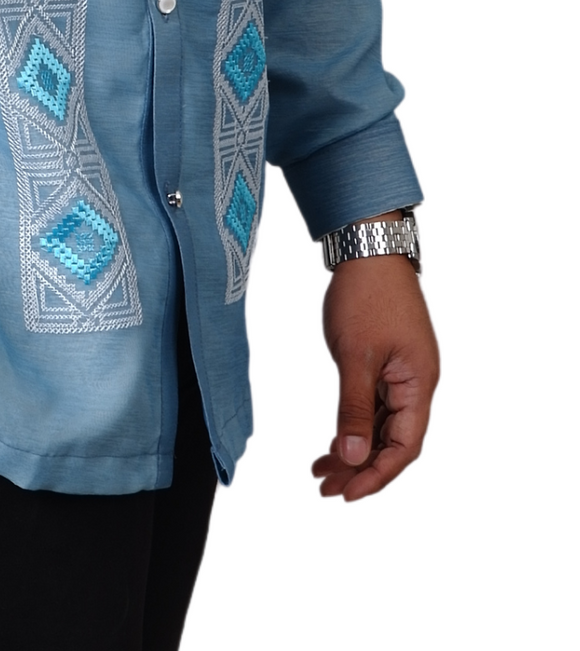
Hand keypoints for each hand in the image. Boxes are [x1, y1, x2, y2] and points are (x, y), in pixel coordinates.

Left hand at [313, 229, 439, 501]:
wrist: (367, 245)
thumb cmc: (366, 295)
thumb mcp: (355, 356)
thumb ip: (354, 410)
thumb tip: (353, 459)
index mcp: (419, 385)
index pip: (403, 447)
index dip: (377, 475)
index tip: (346, 494)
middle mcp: (416, 383)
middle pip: (393, 441)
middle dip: (361, 468)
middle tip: (325, 487)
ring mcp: (402, 372)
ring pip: (382, 425)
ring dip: (355, 448)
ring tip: (321, 470)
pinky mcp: (387, 361)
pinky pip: (375, 404)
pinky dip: (355, 424)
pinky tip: (334, 439)